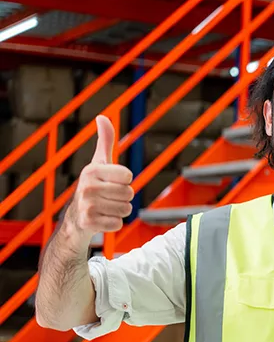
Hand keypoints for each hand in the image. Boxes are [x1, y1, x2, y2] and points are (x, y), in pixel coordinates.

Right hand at [67, 116, 134, 237]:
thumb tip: (102, 117)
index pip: (128, 176)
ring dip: (120, 211)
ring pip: (126, 209)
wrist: (75, 218)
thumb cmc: (93, 186)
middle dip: (123, 198)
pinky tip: (101, 220)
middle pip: (129, 194)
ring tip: (105, 208)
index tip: (112, 182)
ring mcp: (86, 205)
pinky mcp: (88, 223)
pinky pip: (118, 224)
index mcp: (92, 170)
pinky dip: (113, 224)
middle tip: (108, 198)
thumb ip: (105, 141)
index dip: (125, 181)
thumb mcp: (99, 163)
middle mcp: (87, 186)